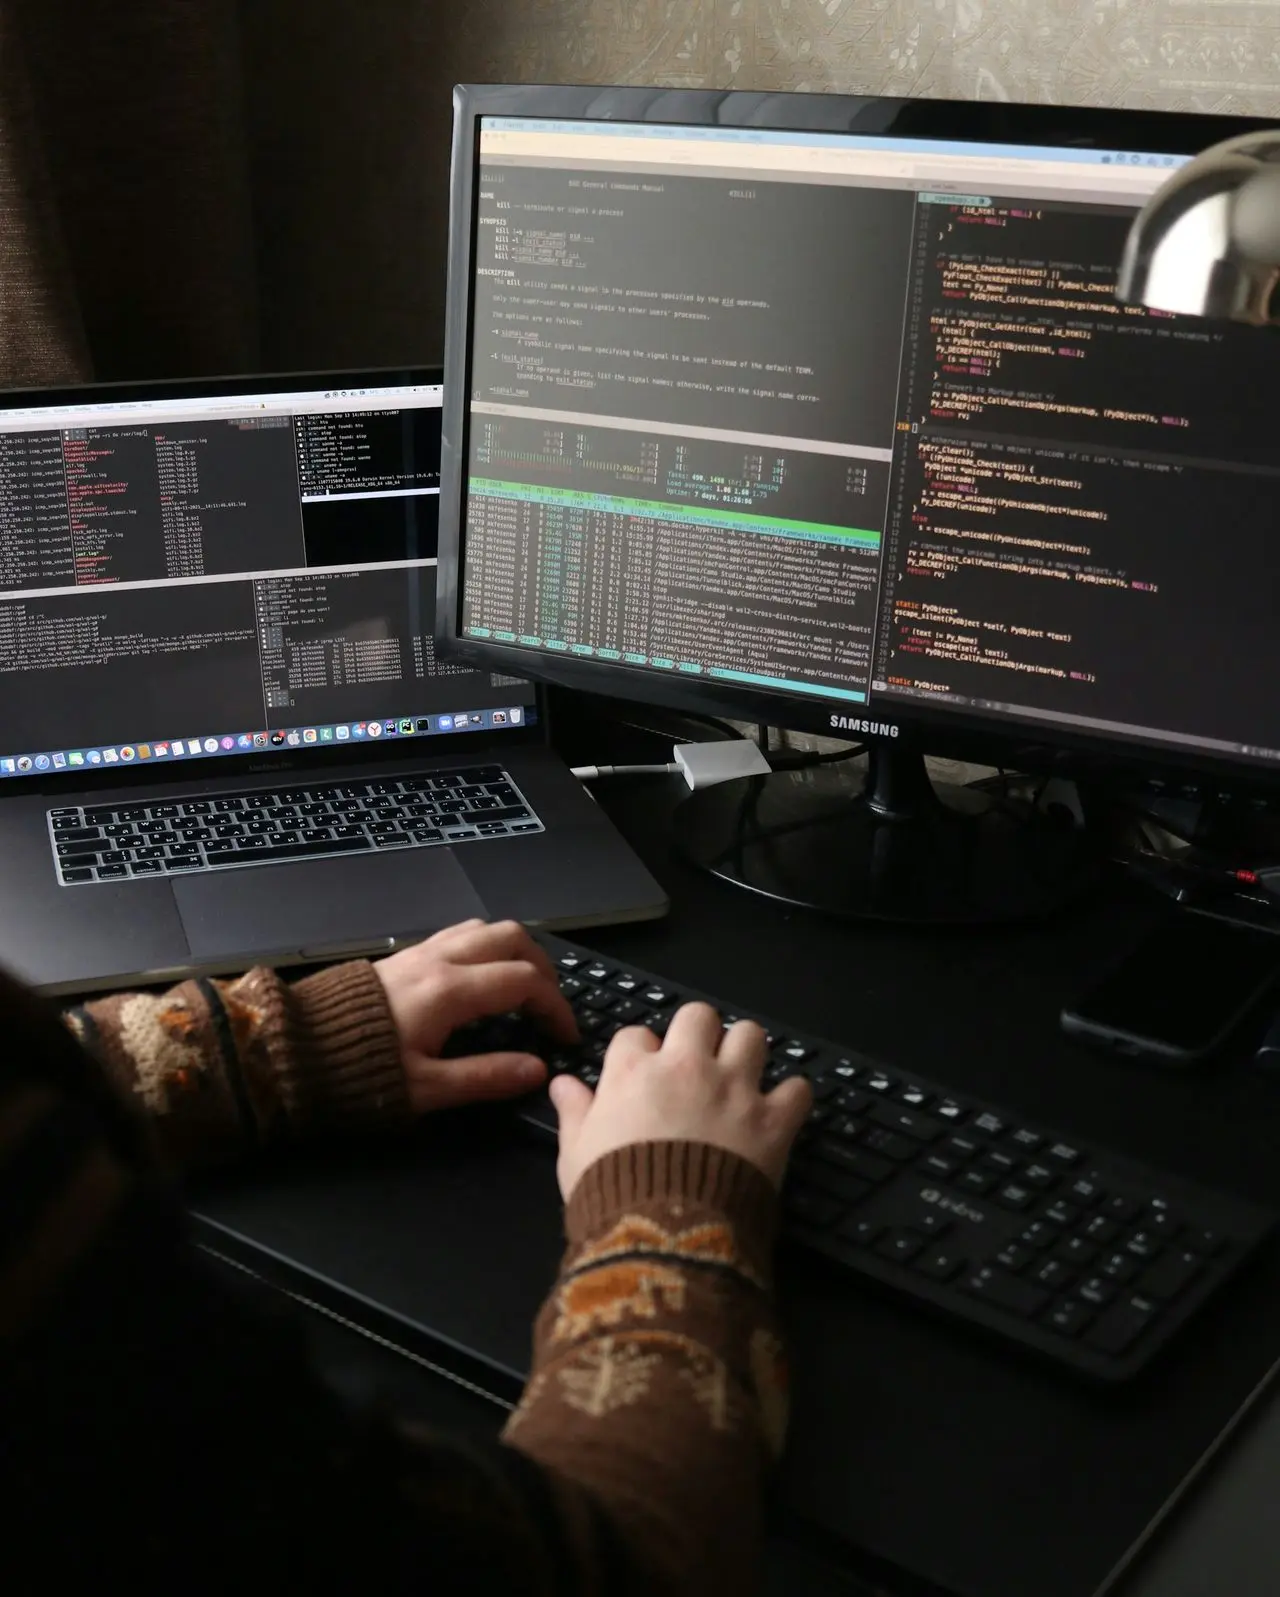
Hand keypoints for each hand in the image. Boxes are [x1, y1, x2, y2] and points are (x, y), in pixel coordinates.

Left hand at [374, 920, 577, 1112]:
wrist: (292, 1050)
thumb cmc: (358, 1073)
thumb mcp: (426, 1088)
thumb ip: (486, 1077)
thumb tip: (538, 1070)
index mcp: (451, 991)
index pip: (526, 981)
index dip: (556, 1006)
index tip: (567, 1036)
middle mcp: (440, 960)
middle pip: (512, 937)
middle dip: (543, 967)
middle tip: (550, 1006)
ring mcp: (420, 952)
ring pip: (484, 928)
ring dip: (515, 951)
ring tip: (523, 988)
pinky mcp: (404, 956)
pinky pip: (459, 935)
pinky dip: (486, 948)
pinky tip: (482, 978)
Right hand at [549, 1002, 811, 1200]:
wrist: (664, 1238)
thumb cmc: (610, 1197)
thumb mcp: (575, 1156)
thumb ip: (575, 1112)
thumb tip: (562, 1084)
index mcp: (633, 1072)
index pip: (636, 1034)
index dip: (640, 1054)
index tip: (643, 1075)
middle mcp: (686, 1067)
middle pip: (698, 1016)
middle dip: (698, 1035)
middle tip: (698, 1064)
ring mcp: (733, 1089)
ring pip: (751, 1035)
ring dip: (746, 1053)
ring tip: (741, 1078)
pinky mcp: (772, 1120)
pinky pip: (797, 1089)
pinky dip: (790, 1099)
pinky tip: (778, 1112)